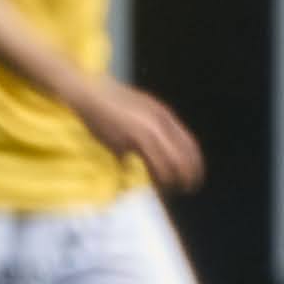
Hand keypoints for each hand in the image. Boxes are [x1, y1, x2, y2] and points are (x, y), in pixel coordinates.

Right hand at [74, 78, 205, 193]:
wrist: (88, 94)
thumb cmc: (115, 100)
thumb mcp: (146, 107)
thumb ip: (160, 125)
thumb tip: (168, 147)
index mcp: (164, 117)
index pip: (190, 147)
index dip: (195, 165)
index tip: (194, 177)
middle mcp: (155, 127)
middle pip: (180, 160)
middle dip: (186, 178)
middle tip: (186, 189)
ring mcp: (138, 136)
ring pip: (163, 167)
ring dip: (167, 182)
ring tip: (167, 189)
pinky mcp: (121, 145)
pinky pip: (138, 167)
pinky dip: (144, 176)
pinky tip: (146, 181)